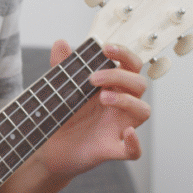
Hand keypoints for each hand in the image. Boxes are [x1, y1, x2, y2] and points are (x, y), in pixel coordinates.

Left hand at [30, 41, 150, 180]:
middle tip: (92, 78)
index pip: (131, 66)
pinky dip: (135, 143)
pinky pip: (134, 150)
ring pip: (143, 111)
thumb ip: (62, 68)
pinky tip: (127, 133)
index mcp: (113, 87)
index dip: (124, 54)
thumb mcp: (60, 91)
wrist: (49, 149)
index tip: (106, 48)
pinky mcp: (112, 149)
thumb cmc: (63, 117)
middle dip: (119, 76)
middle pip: (139, 84)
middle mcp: (121, 106)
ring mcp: (118, 128)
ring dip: (128, 101)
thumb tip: (60, 42)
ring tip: (103, 97)